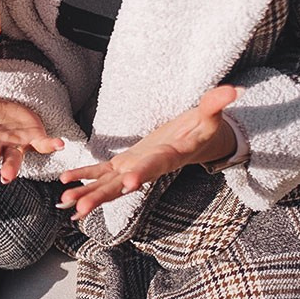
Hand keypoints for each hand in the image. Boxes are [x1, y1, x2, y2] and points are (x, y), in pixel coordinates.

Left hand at [58, 86, 239, 219]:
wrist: (197, 143)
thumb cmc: (203, 129)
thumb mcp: (210, 115)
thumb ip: (216, 103)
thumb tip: (234, 90)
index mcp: (168, 156)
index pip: (154, 166)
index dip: (142, 173)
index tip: (127, 183)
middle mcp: (148, 167)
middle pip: (123, 185)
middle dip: (102, 196)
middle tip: (81, 208)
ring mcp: (135, 168)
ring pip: (108, 184)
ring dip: (87, 193)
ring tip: (65, 204)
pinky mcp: (126, 164)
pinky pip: (102, 174)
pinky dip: (85, 179)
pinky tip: (66, 188)